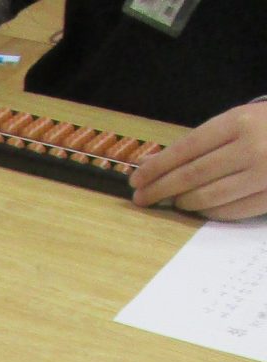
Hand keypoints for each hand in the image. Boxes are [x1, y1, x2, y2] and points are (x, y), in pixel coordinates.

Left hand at [132, 101, 266, 220]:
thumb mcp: (243, 120)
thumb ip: (208, 141)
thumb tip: (159, 166)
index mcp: (240, 122)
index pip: (185, 149)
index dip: (156, 167)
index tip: (136, 179)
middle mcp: (251, 147)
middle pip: (191, 175)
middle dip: (160, 189)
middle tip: (141, 199)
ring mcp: (264, 173)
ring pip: (208, 196)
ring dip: (183, 202)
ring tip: (171, 202)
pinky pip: (232, 210)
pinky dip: (209, 212)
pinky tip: (198, 209)